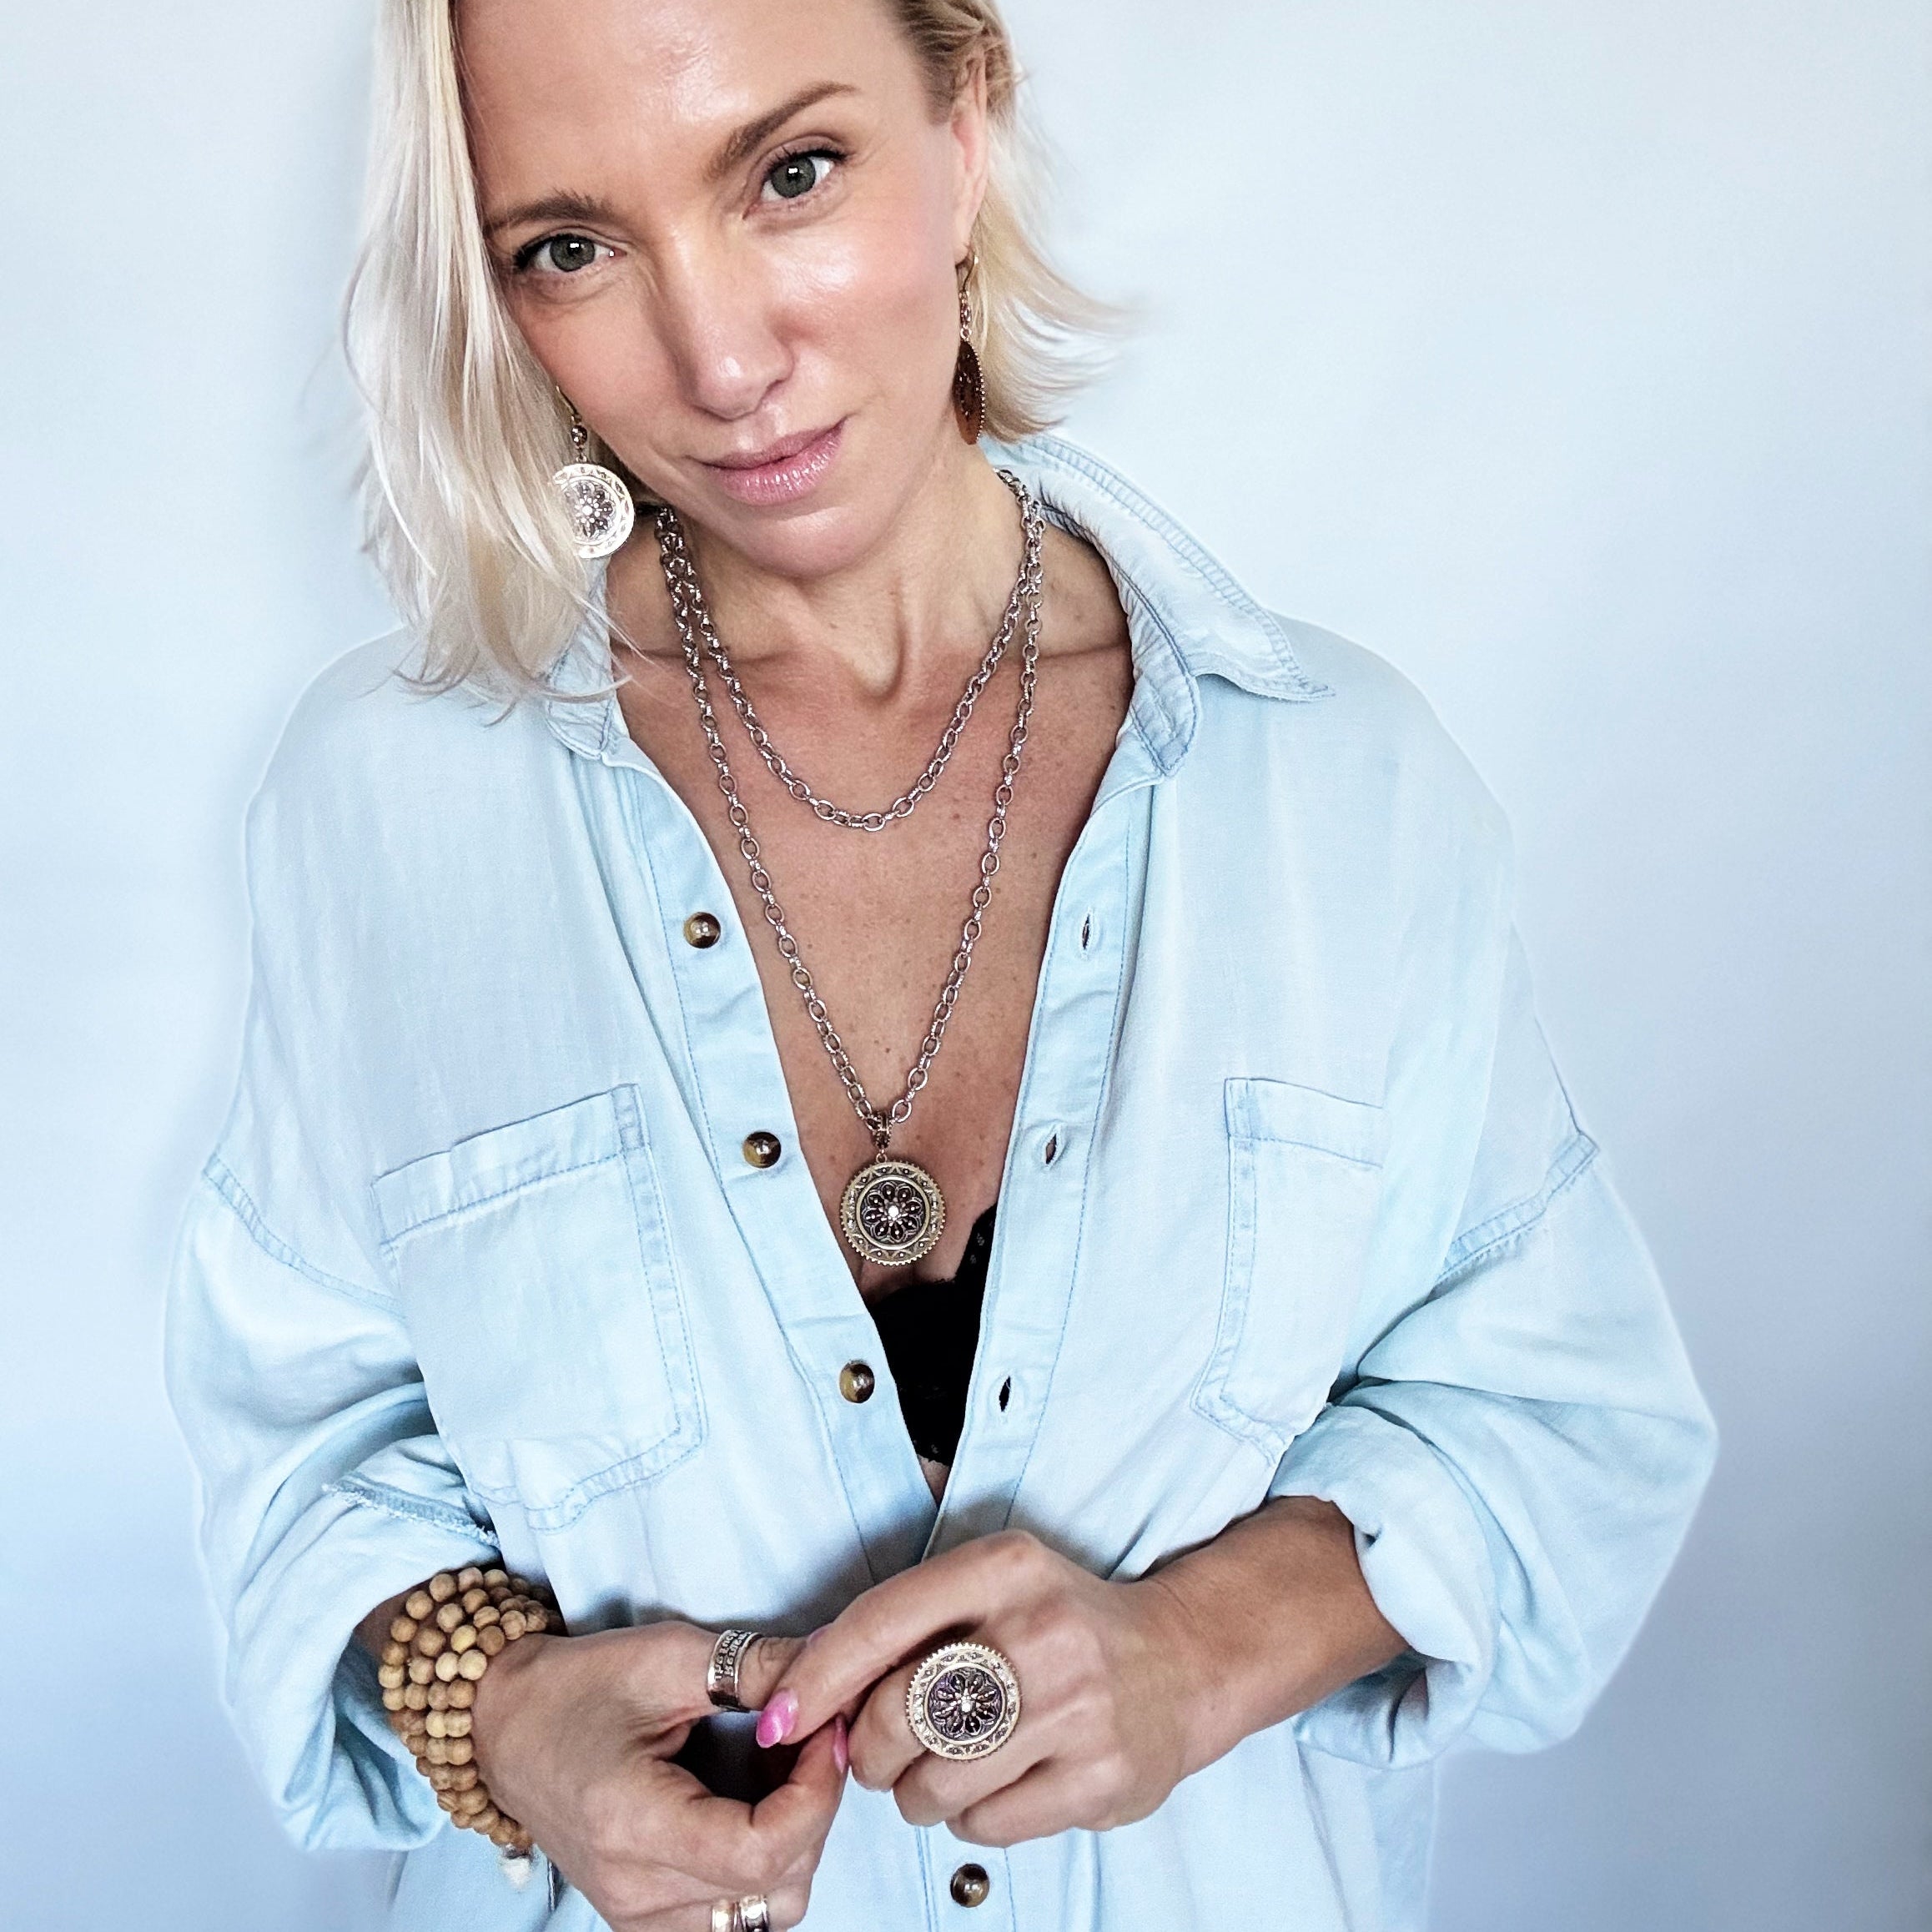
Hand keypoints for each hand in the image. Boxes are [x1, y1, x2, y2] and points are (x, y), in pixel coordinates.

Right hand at [471, 1622, 848, 1929]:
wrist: (505, 1725)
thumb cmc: (578, 1686)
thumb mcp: (669, 1656)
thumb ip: (757, 1668)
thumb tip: (833, 1665)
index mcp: (633, 1825)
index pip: (762, 1851)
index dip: (817, 1793)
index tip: (823, 1732)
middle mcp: (634, 1889)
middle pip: (776, 1887)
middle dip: (815, 1808)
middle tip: (811, 1738)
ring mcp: (637, 1914)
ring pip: (766, 1911)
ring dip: (796, 1841)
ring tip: (780, 1771)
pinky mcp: (644, 1915)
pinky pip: (735, 1915)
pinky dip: (763, 1866)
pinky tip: (753, 1804)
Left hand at [760, 1530, 1205, 1847]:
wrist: (1183, 1661)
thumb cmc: (1059, 1623)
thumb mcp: (990, 1584)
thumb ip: (900, 1623)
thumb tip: (798, 1686)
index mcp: (1004, 1567)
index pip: (880, 1623)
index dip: (817, 1680)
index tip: (779, 1721)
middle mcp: (1041, 1630)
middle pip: (896, 1716)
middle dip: (869, 1750)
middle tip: (882, 1750)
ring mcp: (1076, 1708)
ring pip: (932, 1784)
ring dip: (916, 1792)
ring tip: (946, 1765)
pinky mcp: (1100, 1779)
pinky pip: (983, 1826)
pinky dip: (969, 1817)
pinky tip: (996, 1782)